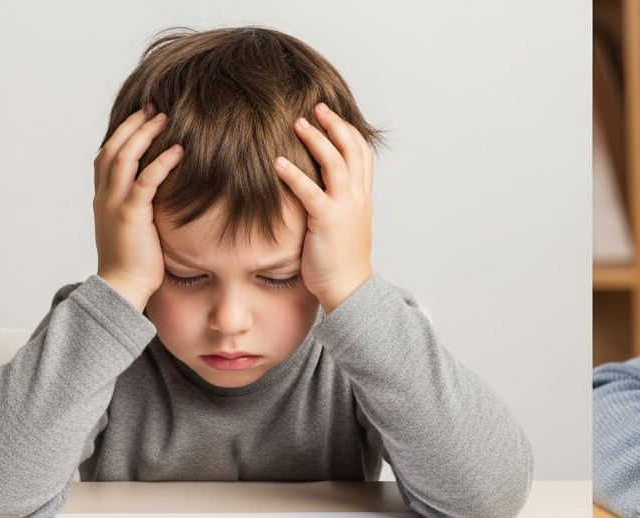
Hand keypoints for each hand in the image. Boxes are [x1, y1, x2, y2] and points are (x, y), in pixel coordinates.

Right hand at [94, 106, 182, 310]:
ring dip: (144, 134)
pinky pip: (145, 181)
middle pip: (113, 148)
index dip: (122, 133)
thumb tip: (162, 196)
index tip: (140, 117)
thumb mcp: (134, 227)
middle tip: (153, 107)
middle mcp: (105, 196)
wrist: (123, 286)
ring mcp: (115, 204)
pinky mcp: (131, 214)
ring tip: (164, 118)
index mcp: (103, 198)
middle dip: (132, 125)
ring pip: (124, 157)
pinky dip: (161, 162)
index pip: (106, 156)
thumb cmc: (135, 262)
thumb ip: (141, 207)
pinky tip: (178, 150)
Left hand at [274, 103, 374, 313]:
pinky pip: (311, 192)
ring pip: (335, 163)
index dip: (348, 131)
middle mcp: (358, 199)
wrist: (349, 289)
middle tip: (316, 107)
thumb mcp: (348, 227)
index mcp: (362, 199)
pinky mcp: (328, 221)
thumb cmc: (342, 263)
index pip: (362, 155)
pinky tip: (276, 163)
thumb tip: (335, 195)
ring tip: (298, 123)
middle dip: (335, 125)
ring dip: (316, 140)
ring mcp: (345, 209)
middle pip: (352, 150)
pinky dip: (294, 175)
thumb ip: (342, 206)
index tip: (331, 115)